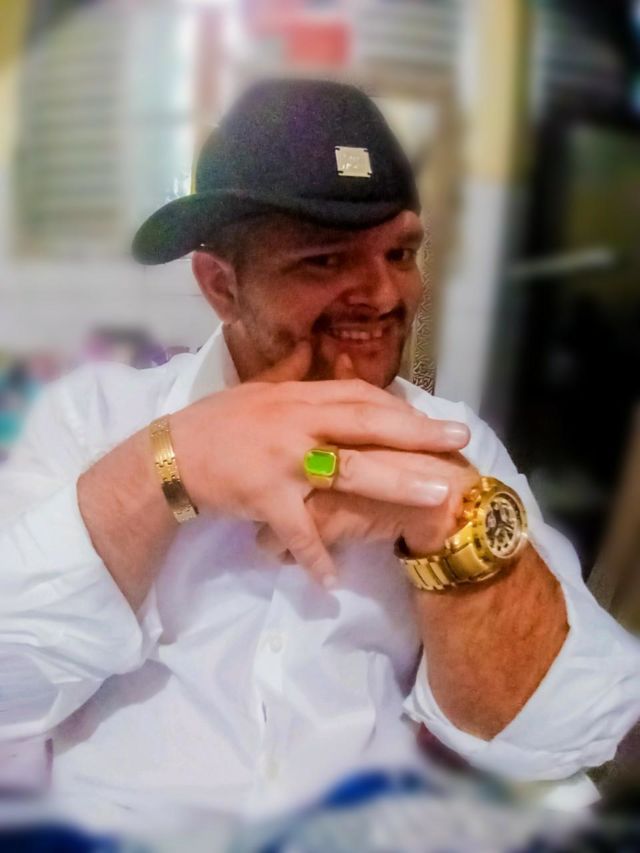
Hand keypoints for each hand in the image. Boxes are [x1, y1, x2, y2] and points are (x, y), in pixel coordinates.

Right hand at [169, 342, 470, 584]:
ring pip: (349, 471)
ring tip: (437, 497)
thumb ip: (293, 377)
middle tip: (459, 442)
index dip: (401, 407)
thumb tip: (318, 355)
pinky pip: (298, 529)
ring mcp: (284, 460)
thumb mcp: (256, 392)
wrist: (170, 456)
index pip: (360, 396)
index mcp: (298, 398)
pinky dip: (315, 556)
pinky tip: (333, 580)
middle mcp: (297, 422)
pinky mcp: (265, 496)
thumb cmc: (217, 424)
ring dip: (395, 485)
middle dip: (417, 433)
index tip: (436, 418)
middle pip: (366, 425)